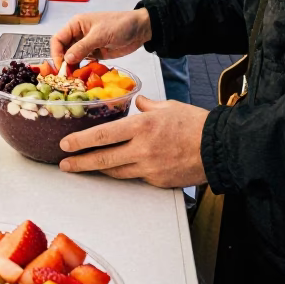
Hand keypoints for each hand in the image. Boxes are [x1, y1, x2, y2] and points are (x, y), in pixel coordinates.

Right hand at [50, 8, 151, 68]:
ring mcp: (86, 45)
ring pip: (72, 58)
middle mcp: (78, 35)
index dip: (56, 53)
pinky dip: (82, 70)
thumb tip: (67, 60)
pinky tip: (83, 78)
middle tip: (67, 78)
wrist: (140, 29)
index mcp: (76, 25)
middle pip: (63, 51)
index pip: (58, 40)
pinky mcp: (95, 54)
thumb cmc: (119, 25)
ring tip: (75, 80)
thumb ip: (82, 47)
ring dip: (72, 68)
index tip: (61, 67)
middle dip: (64, 63)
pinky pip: (83, 63)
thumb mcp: (100, 35)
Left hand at [59, 96, 208, 186]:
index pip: (103, 135)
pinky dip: (126, 171)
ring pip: (116, 171)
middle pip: (103, 159)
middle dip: (80, 162)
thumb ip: (148, 106)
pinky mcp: (157, 180)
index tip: (66, 144)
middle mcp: (142, 149)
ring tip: (84, 166)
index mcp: (142, 126)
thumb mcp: (168, 107)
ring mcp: (150, 167)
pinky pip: (135, 176)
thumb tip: (138, 103)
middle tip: (64, 164)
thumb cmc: (196, 124)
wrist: (220, 148)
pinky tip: (118, 168)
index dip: (81, 141)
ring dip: (99, 170)